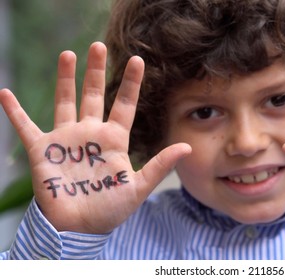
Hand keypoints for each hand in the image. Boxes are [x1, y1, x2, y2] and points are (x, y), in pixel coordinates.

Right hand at [0, 42, 190, 233]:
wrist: (79, 229)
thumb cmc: (110, 210)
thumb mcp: (138, 188)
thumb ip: (160, 166)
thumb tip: (187, 148)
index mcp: (114, 140)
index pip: (124, 105)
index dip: (131, 83)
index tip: (138, 60)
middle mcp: (90, 134)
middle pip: (94, 95)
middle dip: (96, 71)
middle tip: (99, 46)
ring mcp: (66, 140)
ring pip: (65, 101)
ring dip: (65, 78)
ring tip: (68, 54)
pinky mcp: (43, 151)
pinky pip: (25, 126)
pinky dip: (14, 111)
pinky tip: (4, 93)